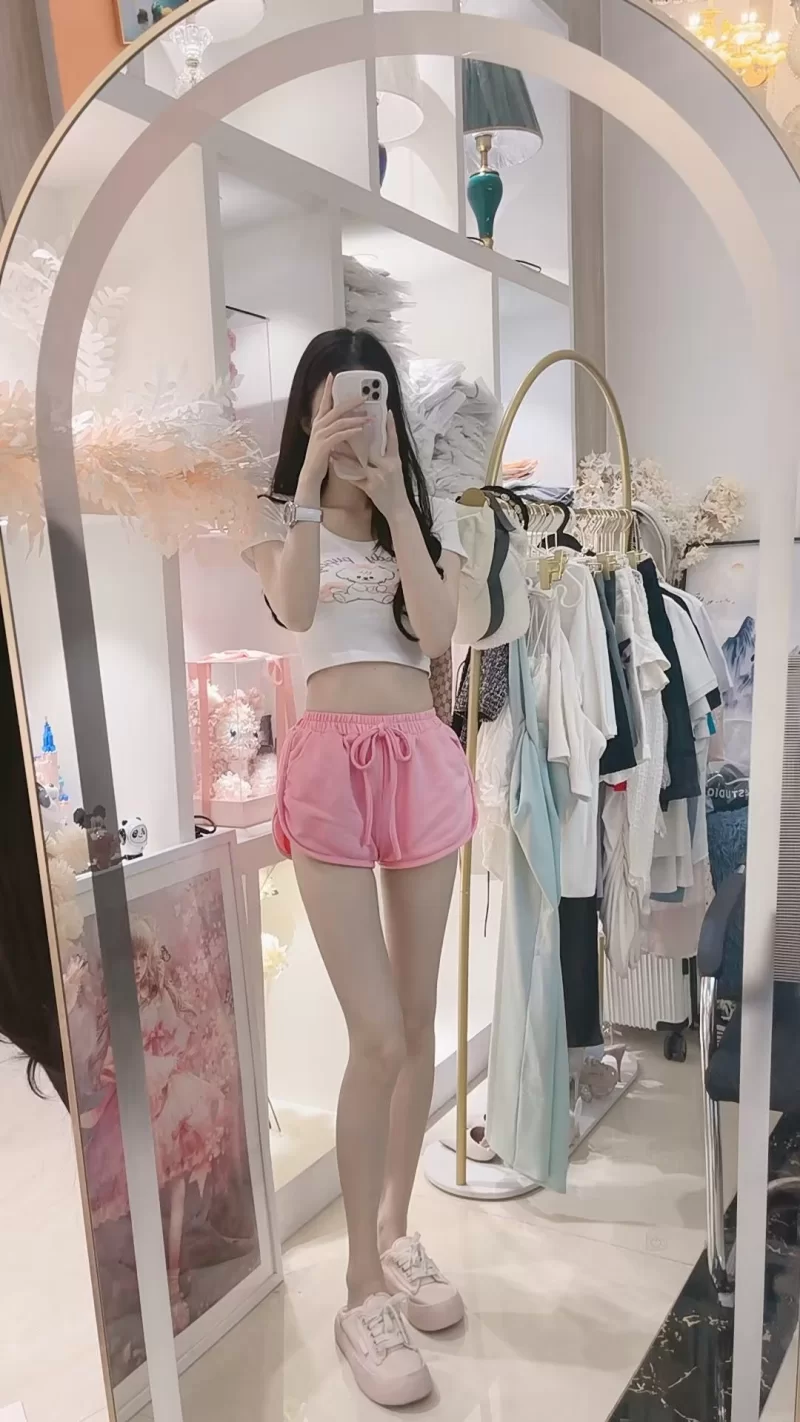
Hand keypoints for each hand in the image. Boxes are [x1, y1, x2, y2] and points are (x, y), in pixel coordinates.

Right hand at [299, 374, 367, 492]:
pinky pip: (340, 435)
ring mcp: (320, 435)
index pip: (324, 402)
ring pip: (340, 421)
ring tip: (369, 417)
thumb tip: (348, 422)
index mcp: (319, 422)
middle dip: (351, 402)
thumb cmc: (320, 457)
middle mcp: (318, 426)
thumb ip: (334, 429)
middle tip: (364, 397)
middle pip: (336, 409)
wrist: (310, 473)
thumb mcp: (327, 439)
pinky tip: (360, 430)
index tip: (332, 376)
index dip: (327, 388)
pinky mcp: (324, 445)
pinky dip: (351, 431)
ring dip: (356, 418)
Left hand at [333, 413, 409, 520]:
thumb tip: (383, 436)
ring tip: (334, 446)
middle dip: (357, 439)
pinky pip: (354, 478)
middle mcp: (388, 468)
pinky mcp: (370, 489)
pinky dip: (344, 471)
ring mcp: (379, 478)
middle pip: (370, 449)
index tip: (385, 412)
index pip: (393, 440)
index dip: (390, 426)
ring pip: (359, 463)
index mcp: (395, 461)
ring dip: (345, 454)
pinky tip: (334, 463)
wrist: (398, 510)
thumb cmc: (397, 489)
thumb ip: (390, 453)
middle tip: (345, 426)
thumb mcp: (397, 469)